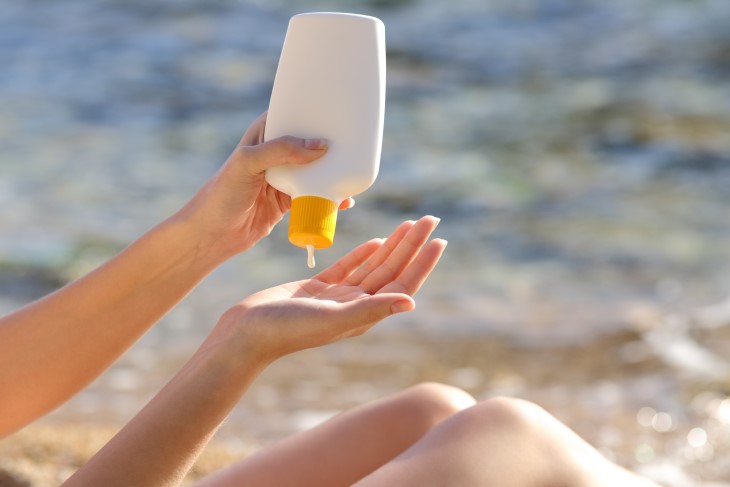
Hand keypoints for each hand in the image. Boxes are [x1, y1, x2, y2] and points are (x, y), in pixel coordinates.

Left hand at [176, 113, 353, 258]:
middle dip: (329, 140)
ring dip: (332, 170)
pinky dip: (330, 197)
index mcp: (263, 134)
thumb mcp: (249, 163)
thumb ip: (281, 151)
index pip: (291, 113)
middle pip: (308, 141)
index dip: (312, 108)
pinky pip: (315, 194)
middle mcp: (275, 152)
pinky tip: (345, 200)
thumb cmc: (222, 193)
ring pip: (315, 169)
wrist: (214, 234)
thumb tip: (320, 145)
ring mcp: (283, 177)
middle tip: (355, 138)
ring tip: (353, 168)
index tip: (336, 105)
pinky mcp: (288, 200)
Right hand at [213, 216, 445, 363]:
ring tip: (410, 224)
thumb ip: (370, 309)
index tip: (438, 239)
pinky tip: (378, 241)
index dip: (422, 262)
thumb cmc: (286, 329)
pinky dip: (364, 254)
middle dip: (412, 245)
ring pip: (373, 266)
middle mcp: (355, 307)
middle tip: (429, 219)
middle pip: (392, 271)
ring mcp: (338, 298)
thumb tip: (411, 302)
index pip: (402, 284)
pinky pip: (349, 268)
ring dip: (393, 245)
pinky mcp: (319, 289)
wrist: (247, 332)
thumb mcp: (331, 319)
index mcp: (363, 315)